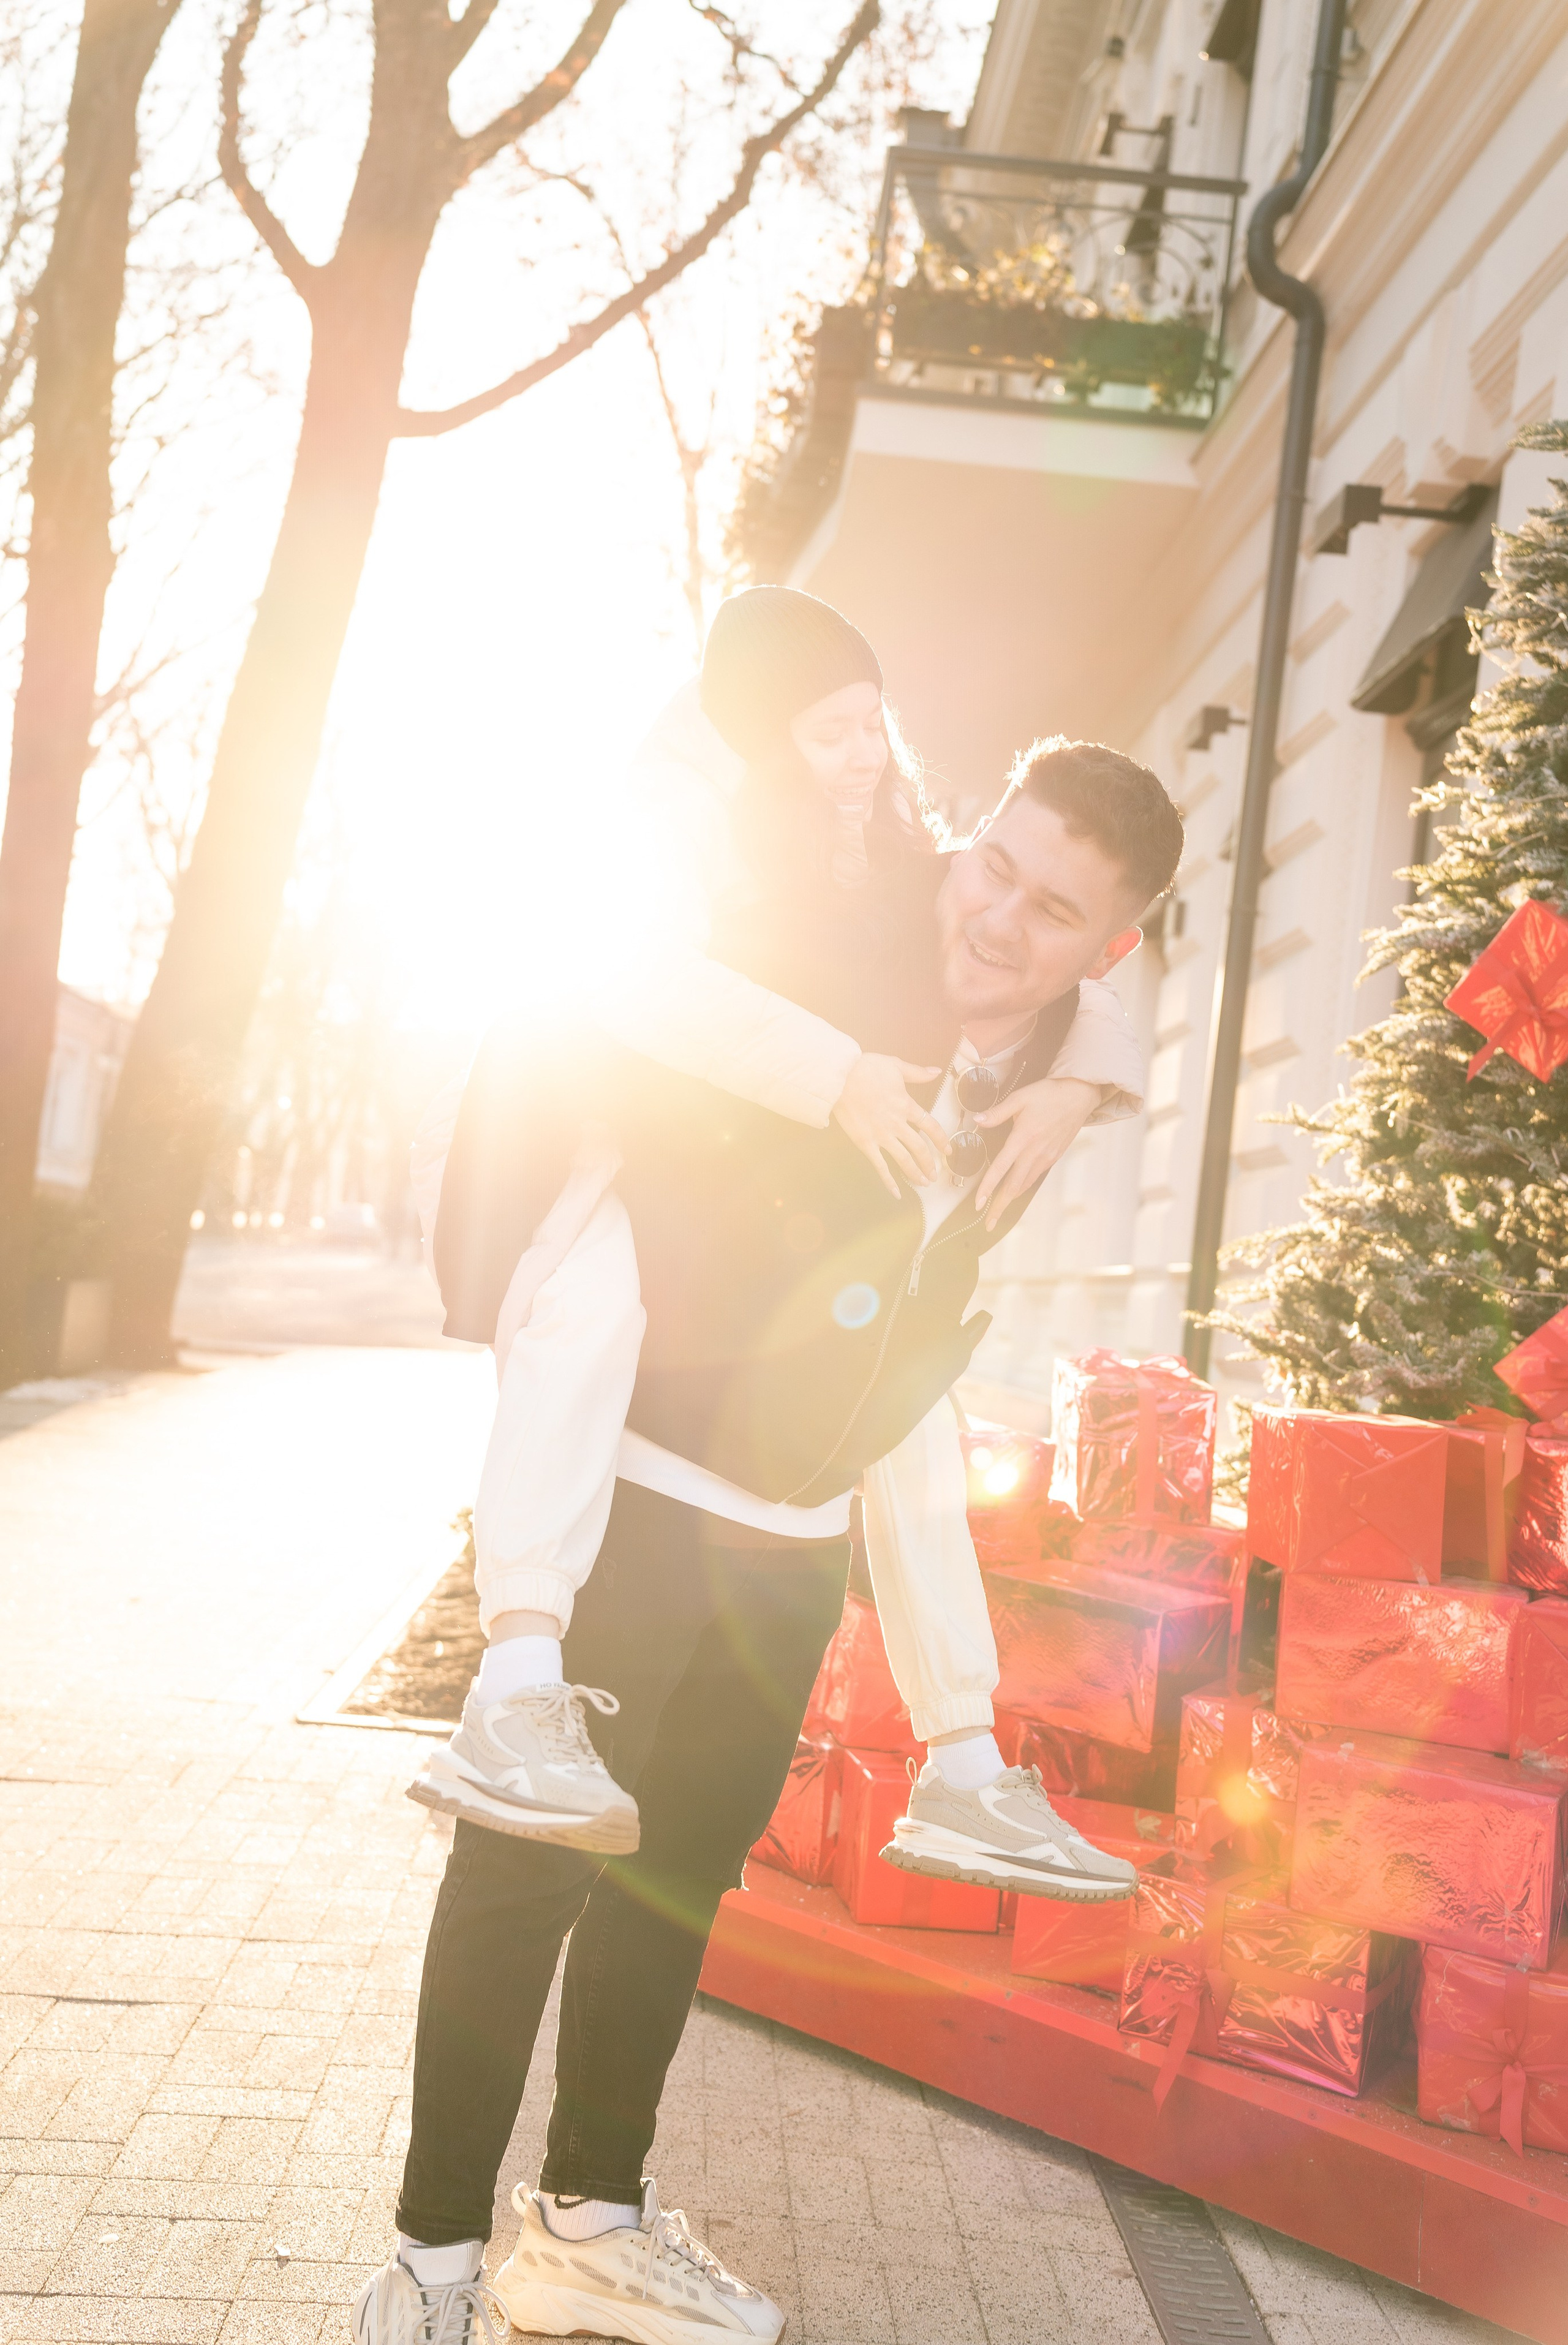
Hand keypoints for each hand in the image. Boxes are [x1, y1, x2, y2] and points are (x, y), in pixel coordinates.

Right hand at [831, 1051, 946, 1198]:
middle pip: (920, 1148)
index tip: (947, 1149)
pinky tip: (897, 1193)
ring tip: (924, 1183)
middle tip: (935, 1174)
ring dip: (916, 1174)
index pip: (930, 1126)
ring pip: (905, 1160)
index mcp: (906, 1105)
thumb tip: (937, 1071)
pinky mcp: (865, 1143)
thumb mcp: (895, 1065)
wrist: (840, 1077)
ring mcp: (881, 1135)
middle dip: (929, 1163)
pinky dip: (889, 1181)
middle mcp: (897, 1123)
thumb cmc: (865, 1068)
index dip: (941, 1139)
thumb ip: (917, 1072)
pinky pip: (880, 1166)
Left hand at [973, 1076, 1101, 1229]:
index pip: (1000, 1168)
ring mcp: (1046, 1157)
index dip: (987, 1188)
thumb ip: (997, 1112)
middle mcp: (1034, 1152)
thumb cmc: (1049, 1093)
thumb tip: (977, 1120)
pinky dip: (1022, 1187)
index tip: (977, 1204)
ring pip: (1024, 1184)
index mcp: (1023, 1138)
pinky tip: (1015, 1190)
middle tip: (987, 1224)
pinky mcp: (1054, 1156)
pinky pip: (1034, 1177)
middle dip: (999, 1207)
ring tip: (998, 1212)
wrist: (1080, 1095)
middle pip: (1013, 1186)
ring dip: (1010, 1200)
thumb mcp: (1020, 1097)